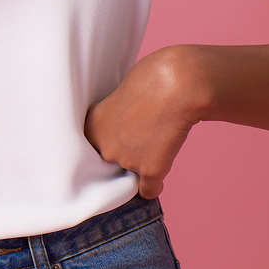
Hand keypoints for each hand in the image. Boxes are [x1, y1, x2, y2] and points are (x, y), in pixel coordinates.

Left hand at [84, 46, 208, 198]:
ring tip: (156, 142)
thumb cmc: (153, 78)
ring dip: (140, 166)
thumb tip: (123, 130)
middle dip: (122, 154)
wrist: (177, 83)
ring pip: (130, 175)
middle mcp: (104, 147)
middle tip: (140, 136)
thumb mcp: (120, 93)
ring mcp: (126, 161)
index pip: (91, 148)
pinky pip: (148, 190)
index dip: (107, 143)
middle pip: (109, 162)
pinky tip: (158, 179)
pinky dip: (154, 186)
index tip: (118, 139)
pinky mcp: (150, 170)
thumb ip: (114, 117)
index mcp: (91, 125)